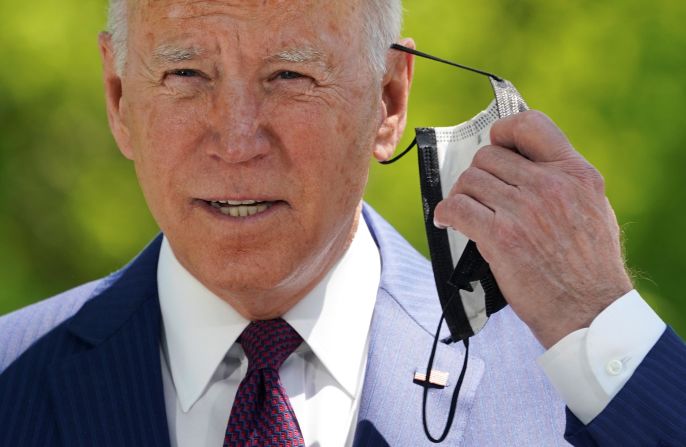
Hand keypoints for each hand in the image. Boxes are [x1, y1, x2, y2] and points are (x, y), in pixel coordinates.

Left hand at [433, 110, 632, 347]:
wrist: (589, 311)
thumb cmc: (591, 267)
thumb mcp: (594, 208)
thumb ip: (564, 180)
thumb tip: (526, 164)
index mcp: (576, 173)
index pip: (531, 124)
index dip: (505, 132)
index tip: (497, 147)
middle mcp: (550, 185)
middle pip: (488, 156)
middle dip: (478, 174)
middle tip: (479, 195)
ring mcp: (523, 210)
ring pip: (469, 180)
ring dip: (462, 195)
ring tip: (466, 212)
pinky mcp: (501, 237)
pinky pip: (456, 208)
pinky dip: (445, 213)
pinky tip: (448, 222)